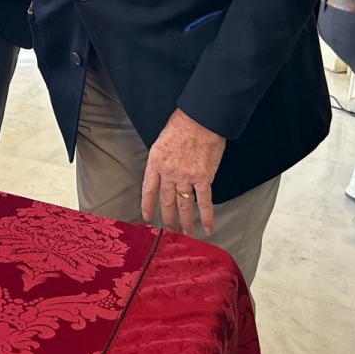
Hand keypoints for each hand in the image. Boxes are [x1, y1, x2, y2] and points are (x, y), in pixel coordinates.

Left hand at [140, 108, 225, 236]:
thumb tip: (164, 174)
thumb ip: (161, 160)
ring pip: (183, 204)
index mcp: (155, 162)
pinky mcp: (203, 177)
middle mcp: (168, 172)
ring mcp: (185, 176)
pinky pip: (204, 201)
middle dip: (167, 218)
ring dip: (185, 221)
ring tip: (185, 234)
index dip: (147, 205)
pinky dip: (206, 216)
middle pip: (166, 200)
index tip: (147, 217)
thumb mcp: (161, 141)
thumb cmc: (180, 125)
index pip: (148, 189)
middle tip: (169, 231)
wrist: (200, 119)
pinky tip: (207, 228)